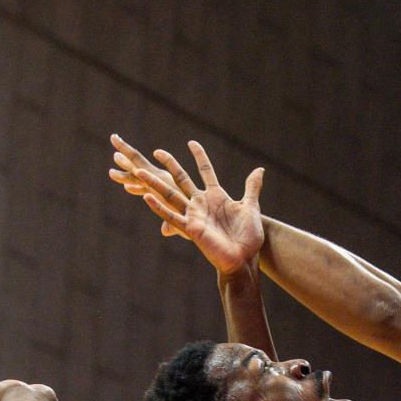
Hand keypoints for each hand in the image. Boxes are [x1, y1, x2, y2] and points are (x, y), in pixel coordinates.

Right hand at [108, 135, 264, 274]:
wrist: (244, 258)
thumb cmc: (248, 236)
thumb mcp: (251, 208)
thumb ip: (252, 188)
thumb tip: (259, 169)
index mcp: (217, 196)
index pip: (206, 171)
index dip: (199, 156)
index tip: (191, 142)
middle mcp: (202, 203)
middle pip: (182, 179)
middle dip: (170, 165)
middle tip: (157, 151)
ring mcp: (194, 215)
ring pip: (171, 195)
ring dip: (156, 184)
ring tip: (140, 172)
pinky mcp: (190, 229)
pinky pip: (171, 217)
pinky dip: (159, 207)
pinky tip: (146, 196)